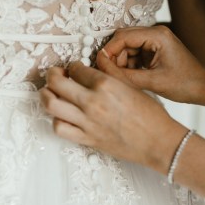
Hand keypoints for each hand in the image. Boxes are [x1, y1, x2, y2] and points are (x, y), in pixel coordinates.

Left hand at [40, 60, 186, 172]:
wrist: (158, 142)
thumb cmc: (151, 115)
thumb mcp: (131, 86)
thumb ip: (110, 73)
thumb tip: (96, 62)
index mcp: (106, 85)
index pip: (76, 68)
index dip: (73, 66)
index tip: (75, 69)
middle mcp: (93, 102)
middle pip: (56, 83)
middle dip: (52, 75)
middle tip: (56, 75)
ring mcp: (87, 122)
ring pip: (51, 105)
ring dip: (46, 96)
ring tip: (50, 93)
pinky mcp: (87, 139)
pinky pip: (59, 128)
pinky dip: (56, 119)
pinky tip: (62, 115)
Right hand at [96, 25, 204, 103]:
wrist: (204, 89)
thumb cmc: (185, 84)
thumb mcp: (152, 82)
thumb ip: (124, 75)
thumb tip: (101, 68)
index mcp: (157, 35)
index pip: (123, 37)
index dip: (108, 51)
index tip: (99, 65)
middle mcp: (155, 34)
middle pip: (122, 41)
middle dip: (114, 58)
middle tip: (109, 75)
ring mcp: (154, 42)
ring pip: (126, 49)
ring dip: (121, 63)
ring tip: (123, 80)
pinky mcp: (153, 51)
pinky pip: (133, 55)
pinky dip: (128, 66)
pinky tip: (131, 78)